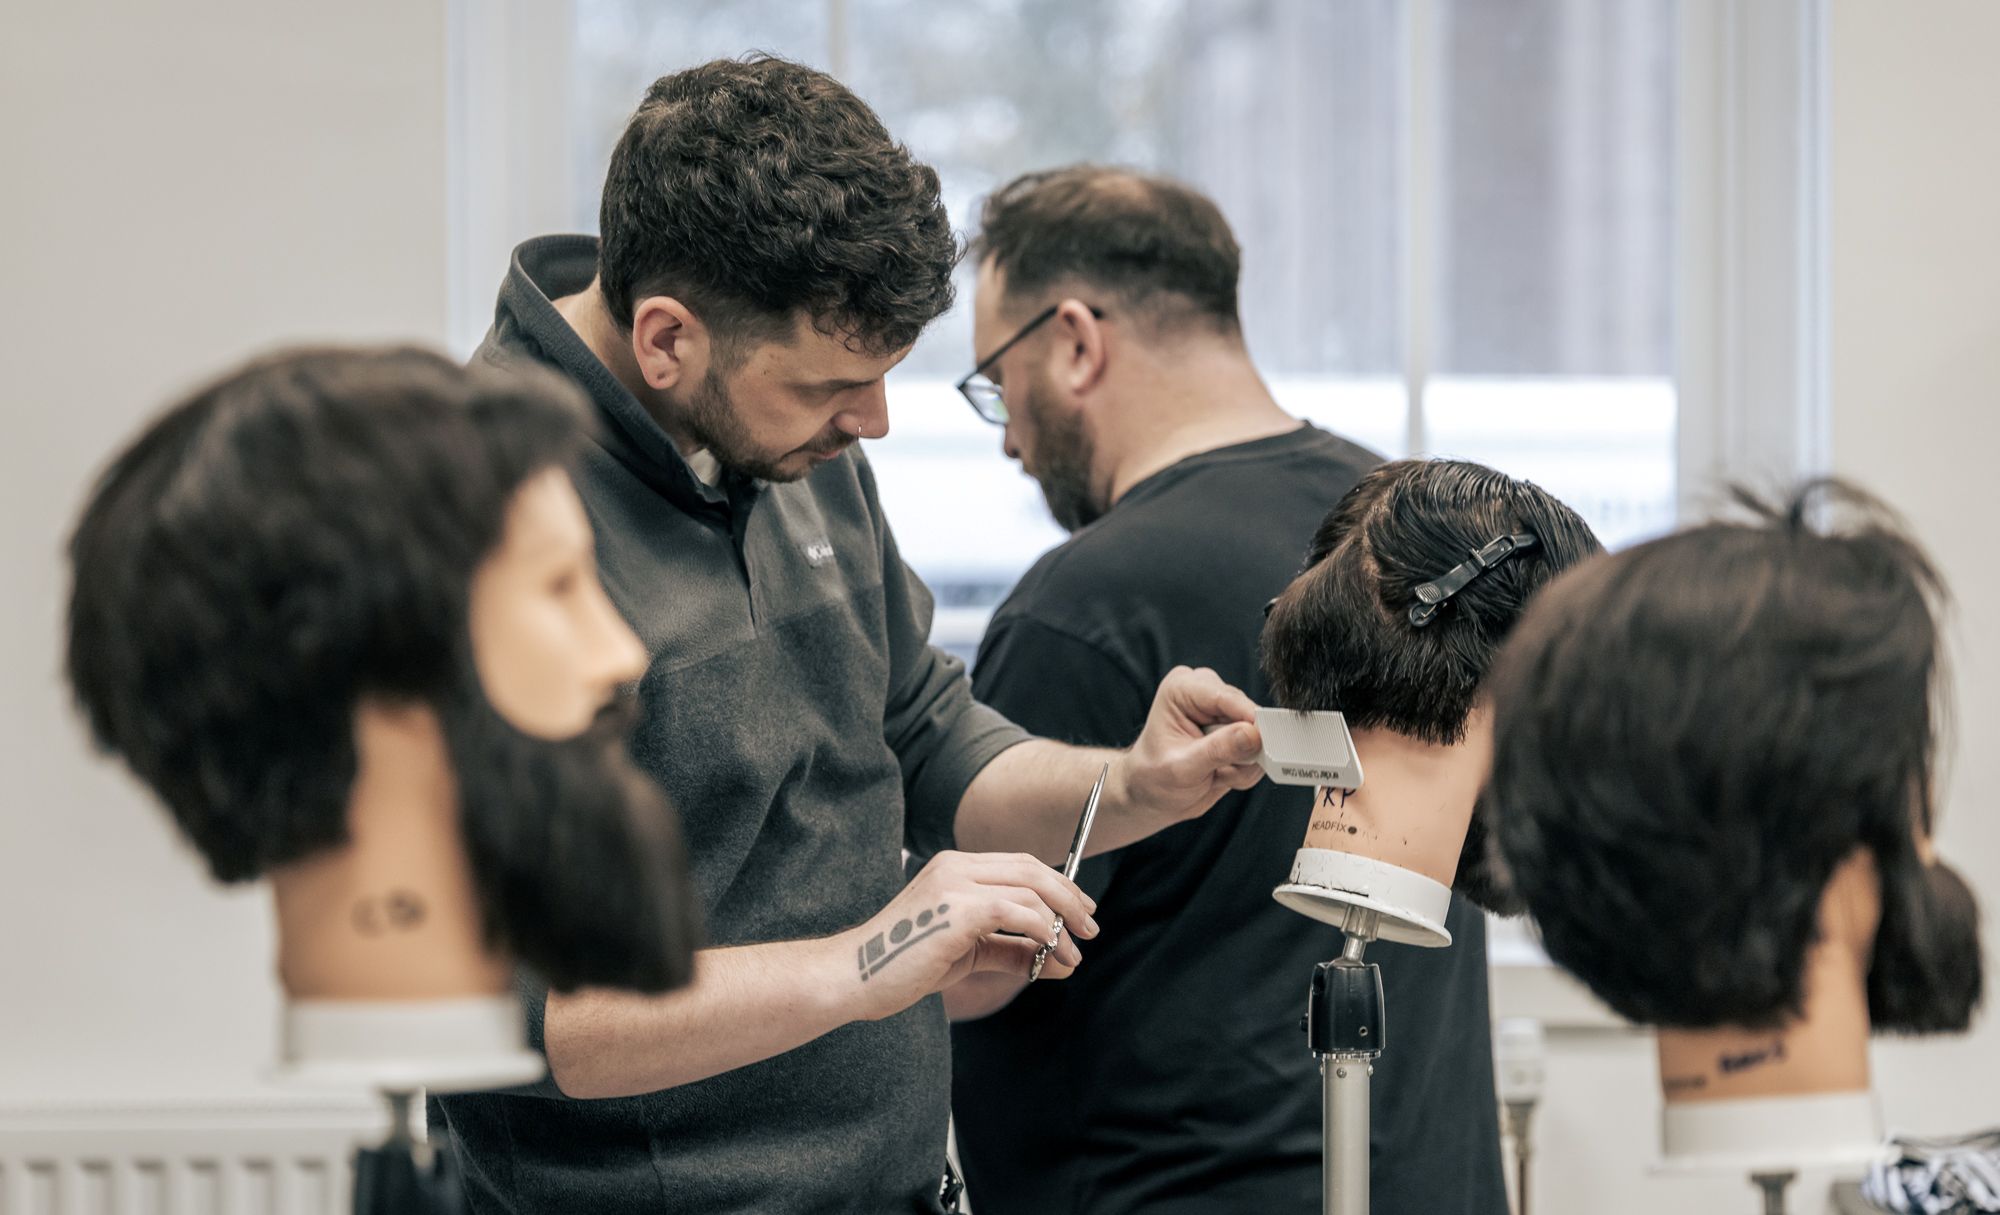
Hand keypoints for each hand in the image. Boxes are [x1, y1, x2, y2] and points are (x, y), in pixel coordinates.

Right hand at [839, 851, 1098, 1021]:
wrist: (855, 976)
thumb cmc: (905, 965)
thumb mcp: (970, 954)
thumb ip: (1013, 951)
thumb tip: (1063, 962)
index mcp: (955, 867)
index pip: (1021, 864)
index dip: (1058, 884)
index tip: (1082, 911)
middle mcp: (956, 866)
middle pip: (1032, 869)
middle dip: (1070, 898)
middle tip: (1091, 928)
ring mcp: (955, 884)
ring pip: (1030, 889)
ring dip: (1061, 922)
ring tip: (1074, 953)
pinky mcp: (957, 909)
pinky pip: (1018, 912)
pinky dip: (1044, 931)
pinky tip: (1054, 953)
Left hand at [1111, 665, 1262, 830]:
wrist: (1152, 796)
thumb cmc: (1153, 778)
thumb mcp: (1182, 768)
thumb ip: (1218, 750)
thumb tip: (1253, 734)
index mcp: (1182, 689)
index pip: (1227, 696)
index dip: (1250, 719)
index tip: (1265, 742)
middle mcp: (1206, 693)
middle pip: (1248, 714)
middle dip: (1241, 749)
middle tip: (1219, 771)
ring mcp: (1223, 711)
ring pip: (1259, 735)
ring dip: (1243, 763)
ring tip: (1214, 774)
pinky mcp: (1237, 729)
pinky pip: (1261, 750)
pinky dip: (1245, 769)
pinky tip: (1221, 774)